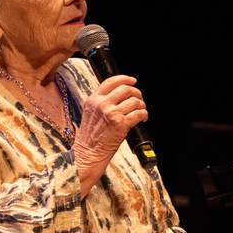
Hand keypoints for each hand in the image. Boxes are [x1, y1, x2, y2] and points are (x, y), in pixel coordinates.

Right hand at [72, 75, 147, 195]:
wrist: (88, 153)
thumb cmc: (90, 137)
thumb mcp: (90, 114)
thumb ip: (102, 103)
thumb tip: (120, 96)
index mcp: (93, 100)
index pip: (111, 82)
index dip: (125, 79)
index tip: (133, 81)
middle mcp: (102, 104)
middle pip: (126, 89)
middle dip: (137, 93)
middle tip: (139, 99)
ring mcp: (112, 113)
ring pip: (135, 101)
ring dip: (142, 105)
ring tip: (141, 111)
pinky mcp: (121, 124)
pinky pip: (139, 113)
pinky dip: (144, 115)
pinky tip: (143, 118)